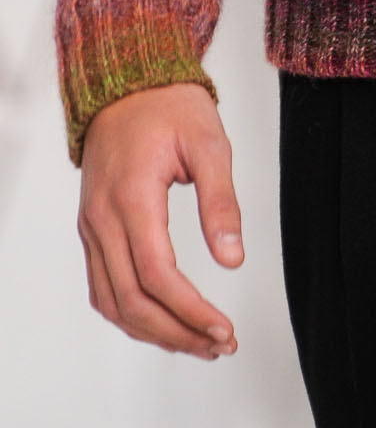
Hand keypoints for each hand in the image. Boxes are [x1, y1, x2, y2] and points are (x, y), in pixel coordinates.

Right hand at [77, 82, 243, 358]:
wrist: (127, 82)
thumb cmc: (170, 106)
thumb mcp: (209, 142)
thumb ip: (220, 201)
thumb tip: (232, 259)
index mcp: (132, 197)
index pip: (157, 276)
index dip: (190, 311)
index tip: (223, 328)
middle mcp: (103, 219)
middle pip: (131, 301)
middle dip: (176, 332)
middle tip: (218, 345)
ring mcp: (91, 226)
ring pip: (111, 302)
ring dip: (153, 331)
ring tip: (198, 342)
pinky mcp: (92, 228)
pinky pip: (102, 286)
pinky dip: (130, 313)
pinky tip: (164, 321)